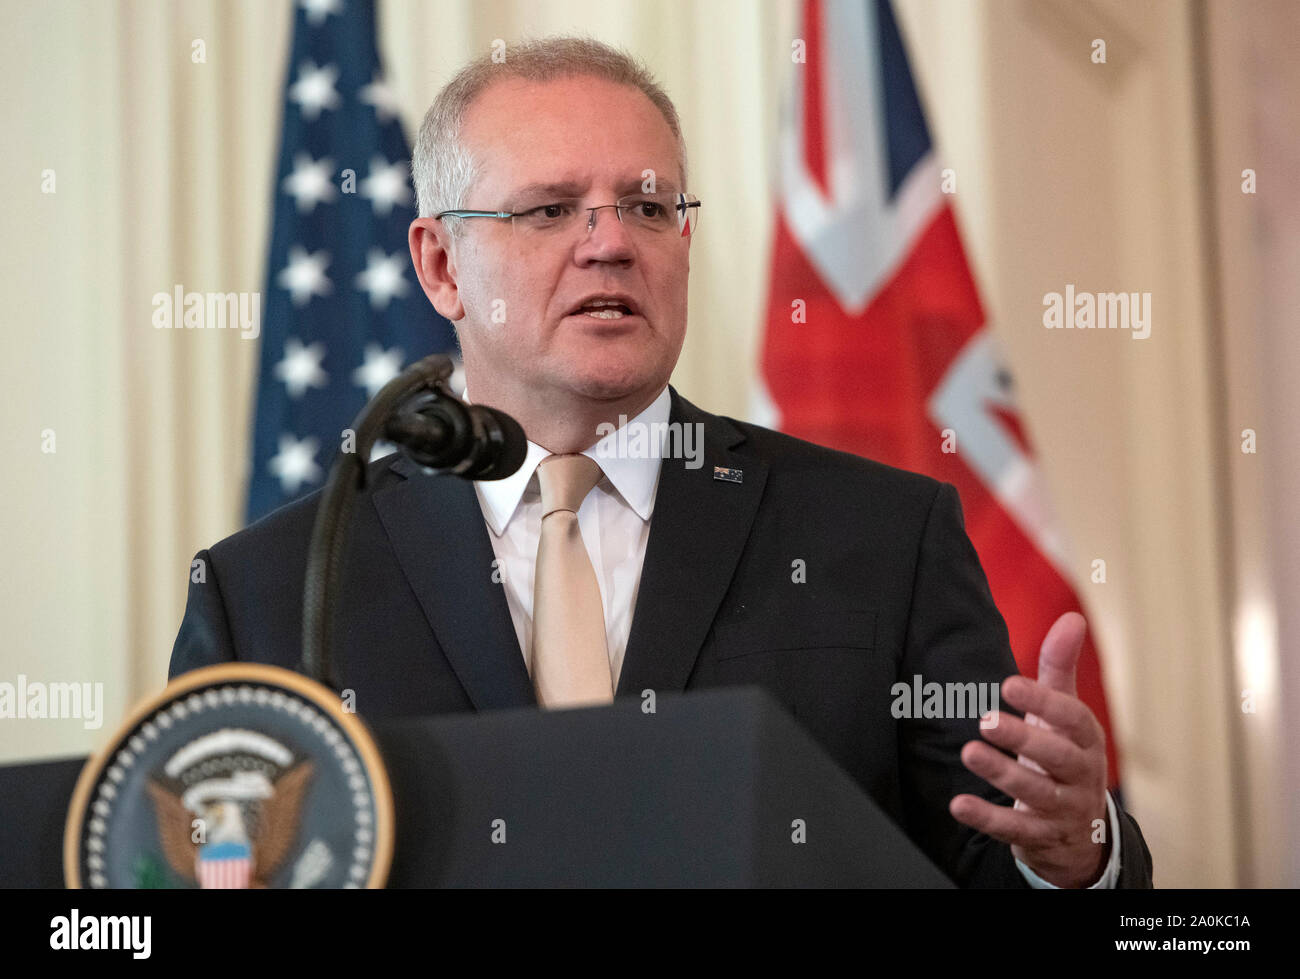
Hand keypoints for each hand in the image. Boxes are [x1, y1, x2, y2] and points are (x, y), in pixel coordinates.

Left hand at [949, 611, 1110, 887]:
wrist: (1081, 831)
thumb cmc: (1065, 755)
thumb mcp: (1066, 714)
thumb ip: (1061, 668)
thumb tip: (1072, 617)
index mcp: (1087, 740)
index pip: (1073, 719)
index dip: (1043, 702)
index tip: (1009, 683)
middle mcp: (1081, 775)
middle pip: (1058, 757)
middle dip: (1024, 738)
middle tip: (986, 720)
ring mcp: (1064, 809)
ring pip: (1037, 794)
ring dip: (1002, 774)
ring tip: (969, 752)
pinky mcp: (1042, 837)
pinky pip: (1015, 829)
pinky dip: (987, 818)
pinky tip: (958, 805)